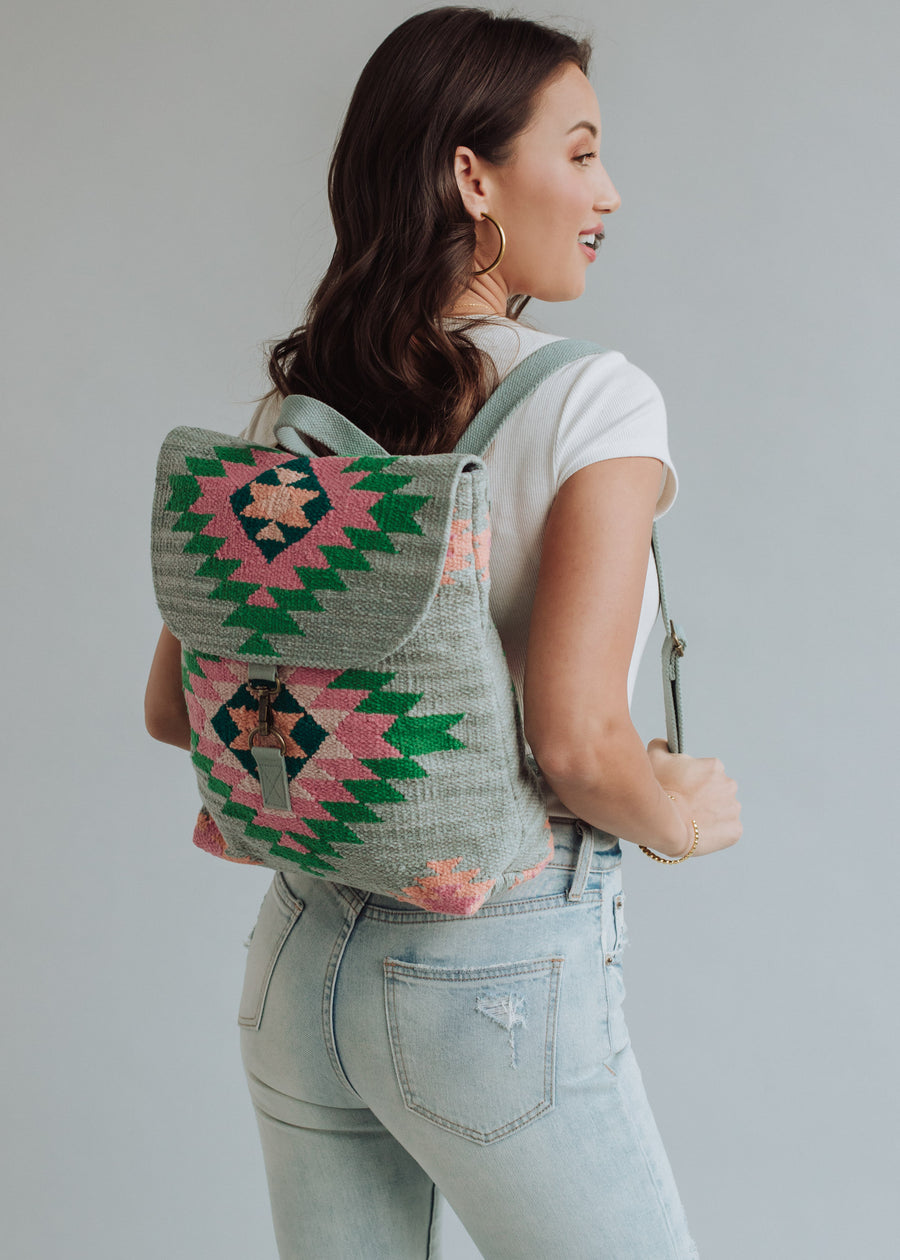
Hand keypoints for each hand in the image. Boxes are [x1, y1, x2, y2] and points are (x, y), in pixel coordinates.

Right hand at [646, 738, 741, 856]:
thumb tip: (665, 743)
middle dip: (705, 797)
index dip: (692, 781)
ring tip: (691, 821)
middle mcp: (729, 785)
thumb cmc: (660, 791)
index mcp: (714, 767)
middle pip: (717, 791)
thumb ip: (661, 745)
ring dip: (711, 814)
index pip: (707, 772)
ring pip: (723, 810)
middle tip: (686, 806)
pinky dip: (716, 832)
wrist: (665, 826)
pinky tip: (699, 832)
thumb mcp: (653, 758)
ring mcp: (733, 808)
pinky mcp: (735, 830)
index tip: (682, 789)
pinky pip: (727, 830)